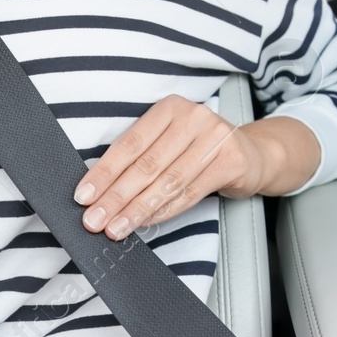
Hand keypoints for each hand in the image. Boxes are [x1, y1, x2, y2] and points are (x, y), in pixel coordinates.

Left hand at [76, 95, 319, 240]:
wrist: (253, 154)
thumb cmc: (199, 150)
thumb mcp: (170, 142)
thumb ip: (141, 159)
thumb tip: (99, 192)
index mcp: (170, 107)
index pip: (130, 143)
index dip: (104, 172)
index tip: (83, 196)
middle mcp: (194, 116)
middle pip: (147, 164)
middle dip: (116, 196)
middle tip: (94, 220)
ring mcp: (216, 137)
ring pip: (168, 181)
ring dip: (137, 209)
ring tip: (116, 228)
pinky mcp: (232, 160)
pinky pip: (190, 192)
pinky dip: (164, 211)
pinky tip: (146, 222)